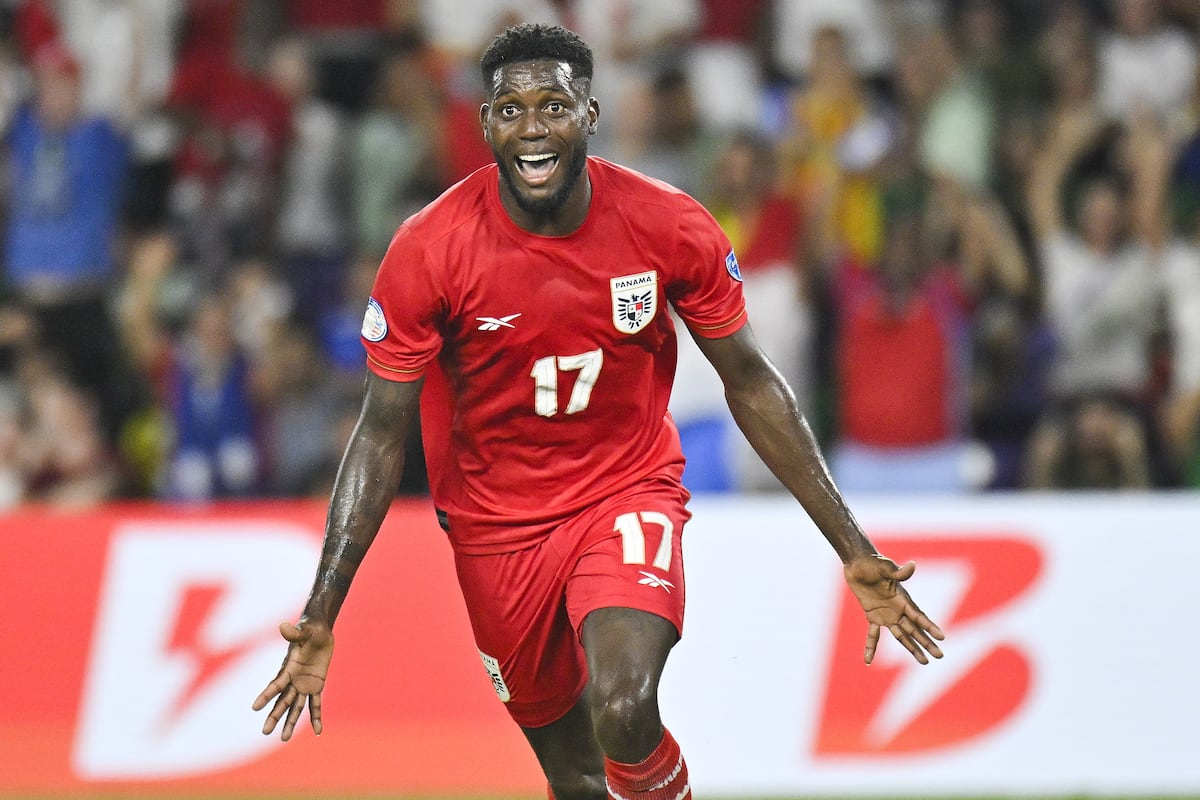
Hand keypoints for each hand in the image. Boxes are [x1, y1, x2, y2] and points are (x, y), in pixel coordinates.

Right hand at [252, 619, 333, 740]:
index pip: (276, 684)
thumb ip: (295, 632)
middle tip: (265, 732)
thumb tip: (283, 626)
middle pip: (283, 700)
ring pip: (296, 707)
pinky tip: (318, 731)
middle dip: (275, 715)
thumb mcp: (305, 630)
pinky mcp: (316, 685)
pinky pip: (316, 704)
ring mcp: (304, 683)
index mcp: (289, 667)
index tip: (254, 707)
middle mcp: (293, 679)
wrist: (319, 629)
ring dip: (290, 722)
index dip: (266, 695)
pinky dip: (316, 717)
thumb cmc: (310, 627)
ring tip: (284, 739)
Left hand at [844, 555, 944, 664]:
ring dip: (912, 648)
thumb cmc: (872, 563)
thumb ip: (897, 571)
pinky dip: (871, 647)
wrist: (857, 563)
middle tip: (940, 656)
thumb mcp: (884, 567)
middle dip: (927, 643)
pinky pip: (873, 635)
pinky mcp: (873, 616)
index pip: (919, 616)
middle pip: (914, 629)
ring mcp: (886, 614)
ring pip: (901, 636)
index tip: (942, 637)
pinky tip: (868, 661)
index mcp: (902, 598)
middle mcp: (898, 609)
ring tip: (924, 661)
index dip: (929, 627)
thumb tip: (912, 565)